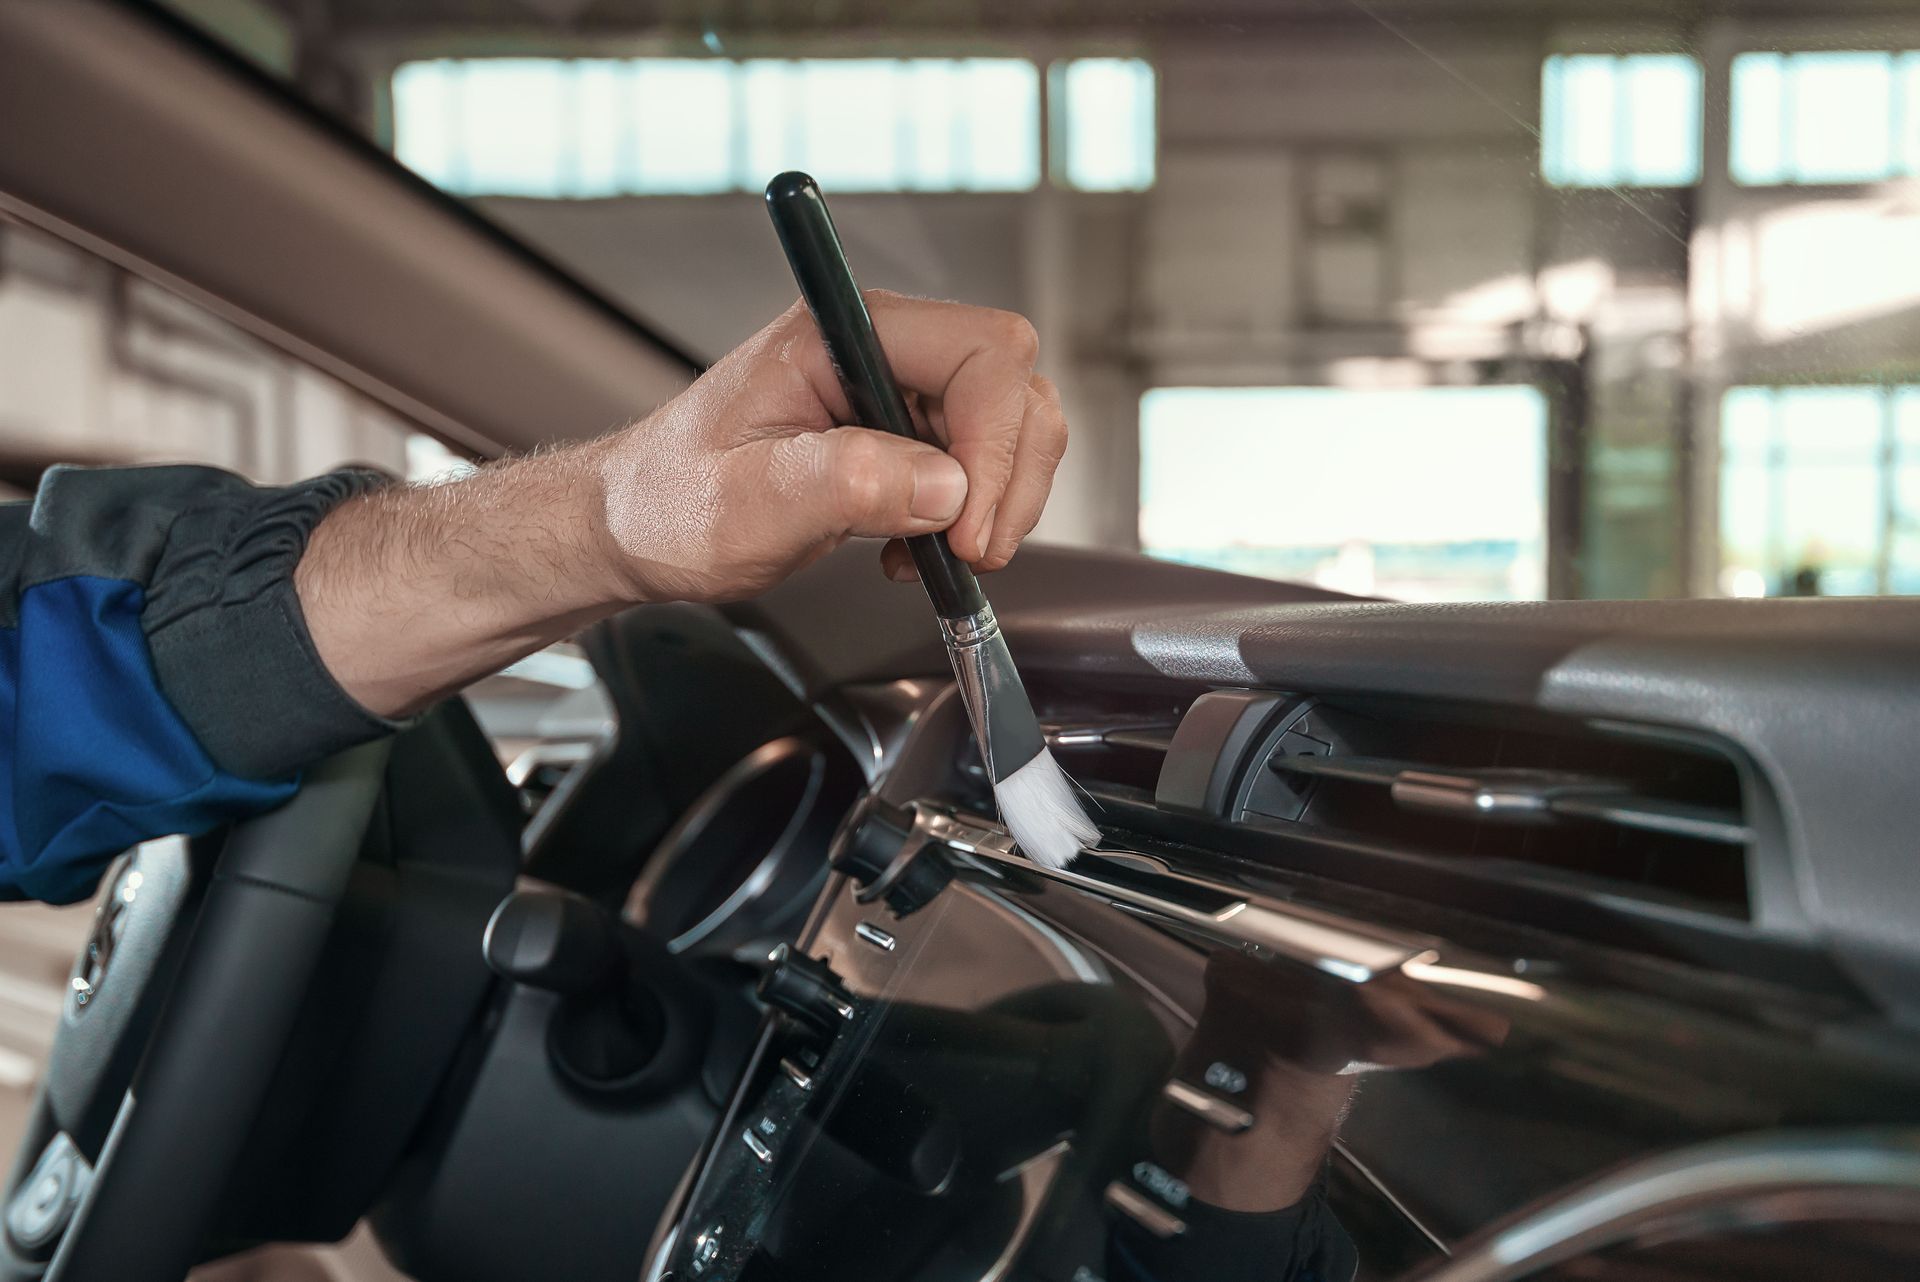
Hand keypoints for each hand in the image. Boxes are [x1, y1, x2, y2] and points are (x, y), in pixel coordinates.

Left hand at [592, 292, 1068, 602]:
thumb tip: (946, 486)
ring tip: (940, 554)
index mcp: (843, 331)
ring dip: (999, 500)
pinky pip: (983, 463)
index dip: (993, 441)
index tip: (966, 524)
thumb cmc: (668, 505)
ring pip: (1015, 424)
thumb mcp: (745, 504)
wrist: (636, 527)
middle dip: (1008, 477)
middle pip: (1014, 384)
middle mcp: (882, 346)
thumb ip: (845, 484)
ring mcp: (899, 389)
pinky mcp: (907, 434)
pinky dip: (976, 515)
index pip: (980, 352)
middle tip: (968, 551)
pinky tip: (917, 550)